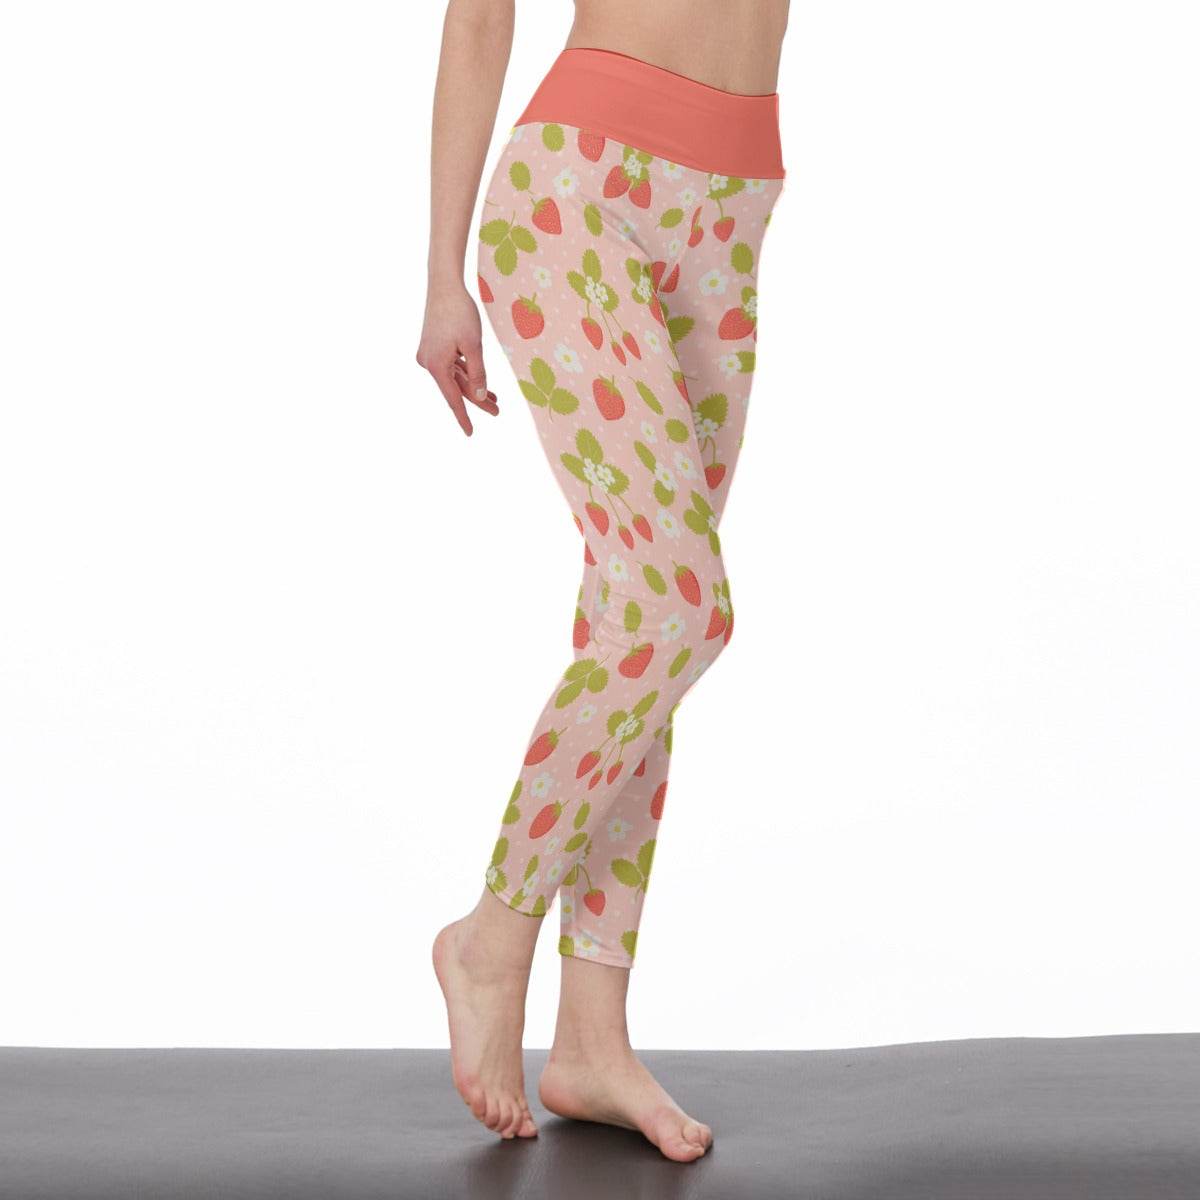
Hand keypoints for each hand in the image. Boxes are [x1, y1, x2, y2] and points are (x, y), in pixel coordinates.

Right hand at [416, 281, 498, 435]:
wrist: (444, 284)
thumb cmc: (460, 312)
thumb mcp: (473, 345)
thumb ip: (478, 374)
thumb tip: (480, 398)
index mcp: (436, 365)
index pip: (453, 398)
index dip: (463, 417)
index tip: (470, 433)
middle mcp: (428, 363)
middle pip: (456, 388)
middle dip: (477, 400)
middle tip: (497, 412)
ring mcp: (429, 355)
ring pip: (455, 377)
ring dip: (474, 387)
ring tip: (495, 400)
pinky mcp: (432, 347)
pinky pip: (451, 366)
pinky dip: (466, 372)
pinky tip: (480, 380)